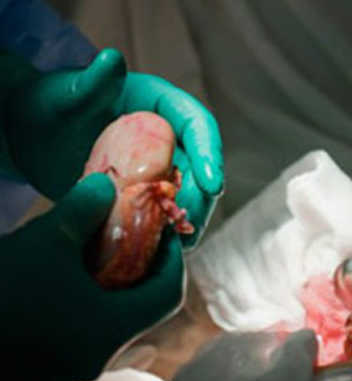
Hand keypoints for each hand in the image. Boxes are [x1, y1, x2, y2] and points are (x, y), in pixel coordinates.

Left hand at [0, 48, 222, 247]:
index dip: (211, 154)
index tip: (212, 185)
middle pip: (201, 166)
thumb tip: (112, 60)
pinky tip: (159, 247)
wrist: (35, 137)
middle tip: (191, 223)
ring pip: (188, 193)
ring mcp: (159, 165)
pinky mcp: (147, 191)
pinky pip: (165, 210)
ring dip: (189, 219)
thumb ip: (92, 83)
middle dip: (202, 197)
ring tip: (179, 244)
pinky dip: (166, 229)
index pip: (197, 124)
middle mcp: (167, 136)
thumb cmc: (50, 107)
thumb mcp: (68, 96)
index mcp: (159, 105)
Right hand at [0, 173, 183, 380]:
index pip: (167, 296)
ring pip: (111, 325)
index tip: (166, 233)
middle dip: (145, 274)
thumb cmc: (0, 286)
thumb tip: (107, 185)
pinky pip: (84, 335)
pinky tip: (71, 282)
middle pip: (141, 312)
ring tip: (104, 257)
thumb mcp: (47, 238)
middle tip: (139, 241)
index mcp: (109, 331)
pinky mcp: (45, 371)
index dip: (173, 261)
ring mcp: (69, 369)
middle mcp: (96, 358)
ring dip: (115, 291)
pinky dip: (89, 308)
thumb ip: (85, 208)